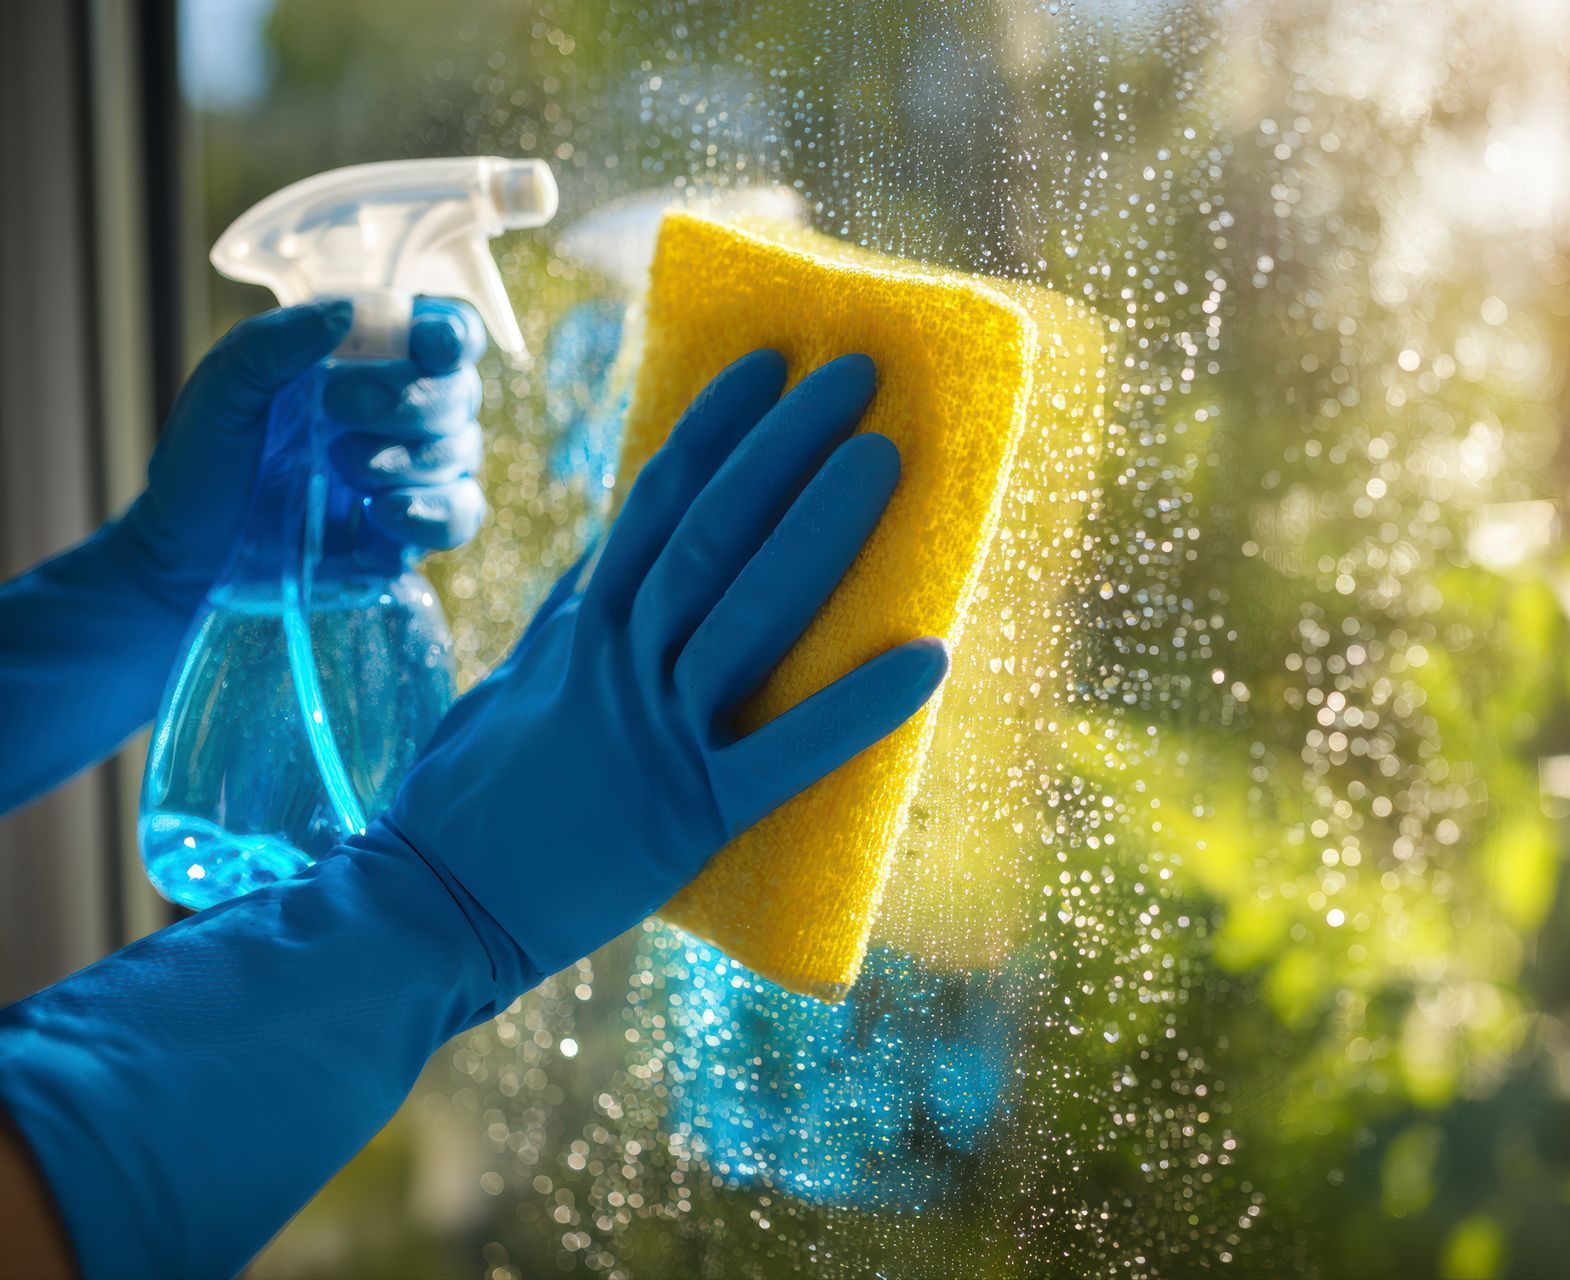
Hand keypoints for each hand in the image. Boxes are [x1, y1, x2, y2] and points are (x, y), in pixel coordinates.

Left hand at [109, 297, 487, 613]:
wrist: (189, 550)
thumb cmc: (206, 459)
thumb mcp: (223, 389)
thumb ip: (273, 343)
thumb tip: (344, 312)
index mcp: (367, 363)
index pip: (440, 332)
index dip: (450, 332)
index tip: (429, 342)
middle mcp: (403, 414)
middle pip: (458, 392)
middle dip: (408, 398)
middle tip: (336, 407)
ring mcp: (413, 475)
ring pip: (460, 453)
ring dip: (408, 457)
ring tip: (343, 467)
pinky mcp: (411, 532)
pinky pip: (459, 516)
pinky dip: (430, 514)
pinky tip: (380, 516)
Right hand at [383, 349, 947, 989]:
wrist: (429, 907)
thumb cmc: (471, 800)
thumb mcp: (516, 682)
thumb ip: (572, 614)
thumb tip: (614, 548)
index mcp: (582, 626)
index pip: (655, 500)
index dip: (715, 426)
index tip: (767, 362)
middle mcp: (620, 662)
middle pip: (712, 530)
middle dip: (784, 444)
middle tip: (856, 373)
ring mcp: (655, 733)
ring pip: (747, 609)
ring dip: (820, 529)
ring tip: (884, 457)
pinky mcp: (689, 813)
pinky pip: (787, 753)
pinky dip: (859, 706)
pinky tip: (929, 657)